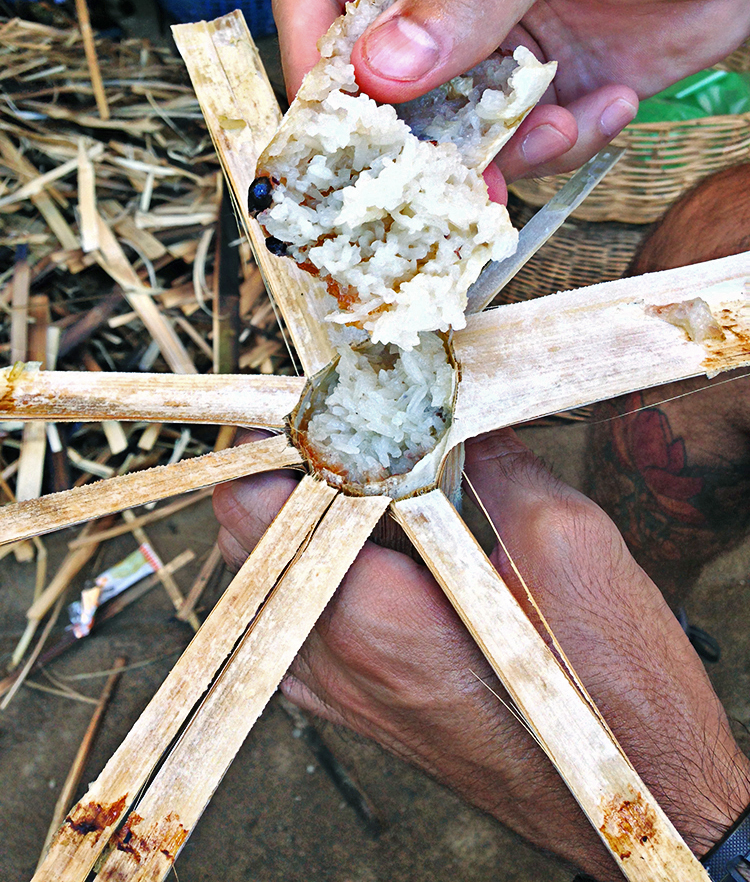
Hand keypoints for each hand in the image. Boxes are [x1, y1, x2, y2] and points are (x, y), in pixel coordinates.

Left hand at [214, 428, 749, 878]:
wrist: (634, 791)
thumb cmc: (614, 694)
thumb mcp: (565, 543)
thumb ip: (492, 461)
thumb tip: (456, 405)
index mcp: (374, 621)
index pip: (255, 508)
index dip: (275, 437)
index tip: (317, 397)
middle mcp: (336, 663)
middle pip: (248, 537)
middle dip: (287, 466)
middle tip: (348, 422)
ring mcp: (339, 692)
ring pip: (266, 576)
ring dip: (300, 514)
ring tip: (367, 473)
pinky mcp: (357, 703)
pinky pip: (297, 619)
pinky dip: (316, 565)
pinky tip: (375, 540)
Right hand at [273, 0, 749, 182]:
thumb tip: (386, 68)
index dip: (317, 63)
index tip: (338, 127)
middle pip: (383, 84)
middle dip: (417, 136)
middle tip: (447, 172)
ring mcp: (493, 45)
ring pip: (453, 131)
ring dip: (502, 150)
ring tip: (558, 123)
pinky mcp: (542, 91)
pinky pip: (522, 145)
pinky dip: (564, 143)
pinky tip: (610, 102)